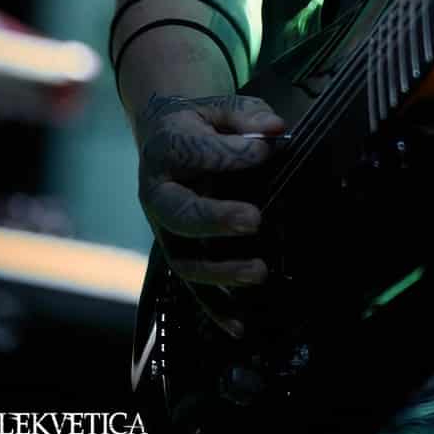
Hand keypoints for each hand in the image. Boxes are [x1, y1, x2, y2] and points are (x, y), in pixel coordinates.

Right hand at [136, 91, 286, 336]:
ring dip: (220, 271)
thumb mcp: (220, 107)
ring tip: (260, 272)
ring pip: (184, 257)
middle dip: (216, 219)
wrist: (163, 137)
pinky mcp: (177, 250)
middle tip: (255, 220)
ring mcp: (164, 228)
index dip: (231, 154)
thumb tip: (275, 130)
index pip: (193, 152)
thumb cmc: (201, 122)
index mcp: (166, 148)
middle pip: (179, 213)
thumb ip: (247, 115)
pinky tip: (239, 327)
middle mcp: (158, 192)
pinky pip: (191, 285)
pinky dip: (214, 308)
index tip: (267, 151)